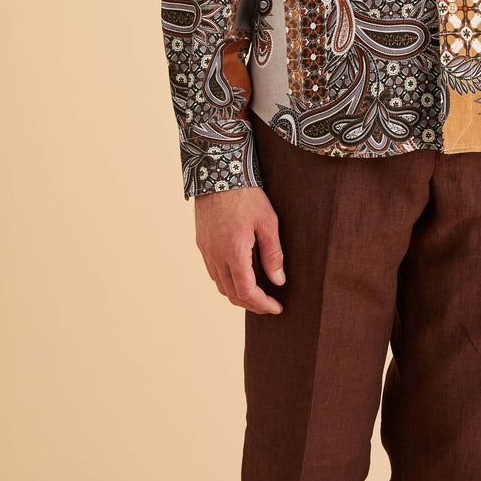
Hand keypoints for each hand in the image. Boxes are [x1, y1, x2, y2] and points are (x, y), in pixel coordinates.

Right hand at [194, 187, 284, 313]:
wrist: (218, 172)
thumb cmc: (247, 195)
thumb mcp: (268, 221)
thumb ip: (273, 253)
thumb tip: (279, 281)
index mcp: (233, 252)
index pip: (247, 292)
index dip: (262, 304)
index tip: (277, 307)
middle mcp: (215, 255)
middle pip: (232, 294)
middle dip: (252, 304)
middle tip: (270, 304)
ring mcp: (206, 250)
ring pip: (220, 285)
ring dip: (238, 294)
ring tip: (257, 293)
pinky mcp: (202, 243)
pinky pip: (213, 272)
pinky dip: (227, 281)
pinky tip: (240, 275)